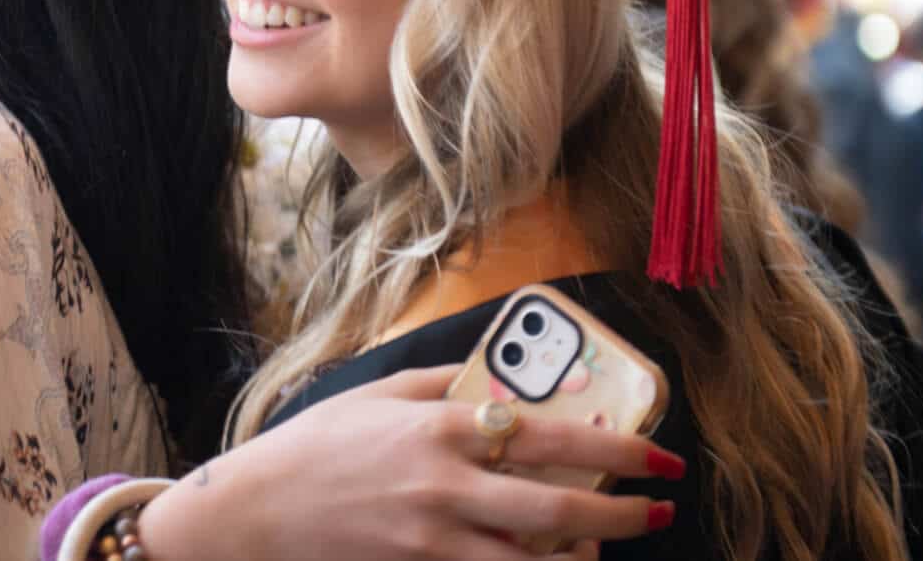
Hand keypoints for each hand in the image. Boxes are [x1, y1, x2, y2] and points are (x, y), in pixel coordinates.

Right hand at [139, 365, 681, 560]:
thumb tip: (501, 380)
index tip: (656, 455)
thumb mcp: (383, 390)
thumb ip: (447, 382)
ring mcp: (434, 540)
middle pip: (555, 505)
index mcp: (442, 426)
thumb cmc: (322, 442)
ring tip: (610, 544)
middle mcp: (446, 485)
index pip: (548, 435)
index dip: (613, 447)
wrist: (260, 508)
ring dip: (584, 555)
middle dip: (622, 512)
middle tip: (662, 510)